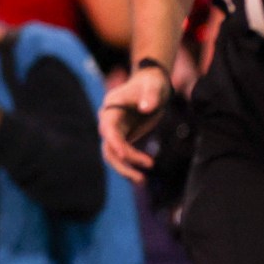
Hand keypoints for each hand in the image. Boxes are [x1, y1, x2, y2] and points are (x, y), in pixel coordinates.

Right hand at [99, 65, 169, 182]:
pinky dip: (132, 163)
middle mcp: (109, 120)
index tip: (125, 155)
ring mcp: (115, 129)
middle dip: (122, 164)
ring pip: (113, 154)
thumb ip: (151, 96)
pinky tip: (145, 168)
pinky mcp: (124, 136)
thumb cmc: (152, 83)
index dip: (114, 143)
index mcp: (111, 107)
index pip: (108, 129)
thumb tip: (146, 109)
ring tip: (142, 181)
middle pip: (108, 147)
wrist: (152, 83)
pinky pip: (123, 154)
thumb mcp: (154, 87)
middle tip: (141, 178)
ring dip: (125, 169)